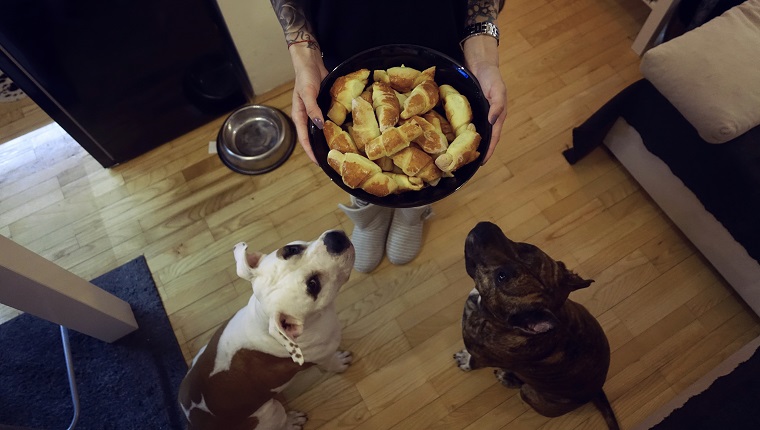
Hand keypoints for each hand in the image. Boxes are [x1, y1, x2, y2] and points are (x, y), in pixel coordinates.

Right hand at [289, 45, 328, 163]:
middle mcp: (307, 117)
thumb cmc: (305, 77)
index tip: (319, 163)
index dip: (311, 152)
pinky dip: (334, 127)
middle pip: (312, 138)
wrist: (310, 62)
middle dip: (320, 150)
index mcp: (299, 116)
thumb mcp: (307, 93)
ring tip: (339, 150)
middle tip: (332, 161)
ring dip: (327, 140)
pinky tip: (343, 132)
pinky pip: (329, 120)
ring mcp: (316, 112)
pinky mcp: (323, 106)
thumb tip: (319, 125)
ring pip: (321, 130)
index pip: (304, 139)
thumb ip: (312, 109)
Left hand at [464, 37, 506, 164]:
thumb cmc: (491, 76)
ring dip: (466, 145)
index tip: (481, 163)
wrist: (480, 62)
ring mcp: (477, 115)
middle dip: (476, 152)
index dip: (488, 151)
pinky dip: (458, 133)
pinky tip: (450, 139)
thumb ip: (498, 104)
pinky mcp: (468, 110)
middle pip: (483, 139)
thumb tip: (492, 121)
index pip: (493, 138)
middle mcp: (487, 118)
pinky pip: (463, 124)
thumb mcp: (498, 88)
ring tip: (456, 157)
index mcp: (496, 117)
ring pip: (472, 134)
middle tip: (465, 165)